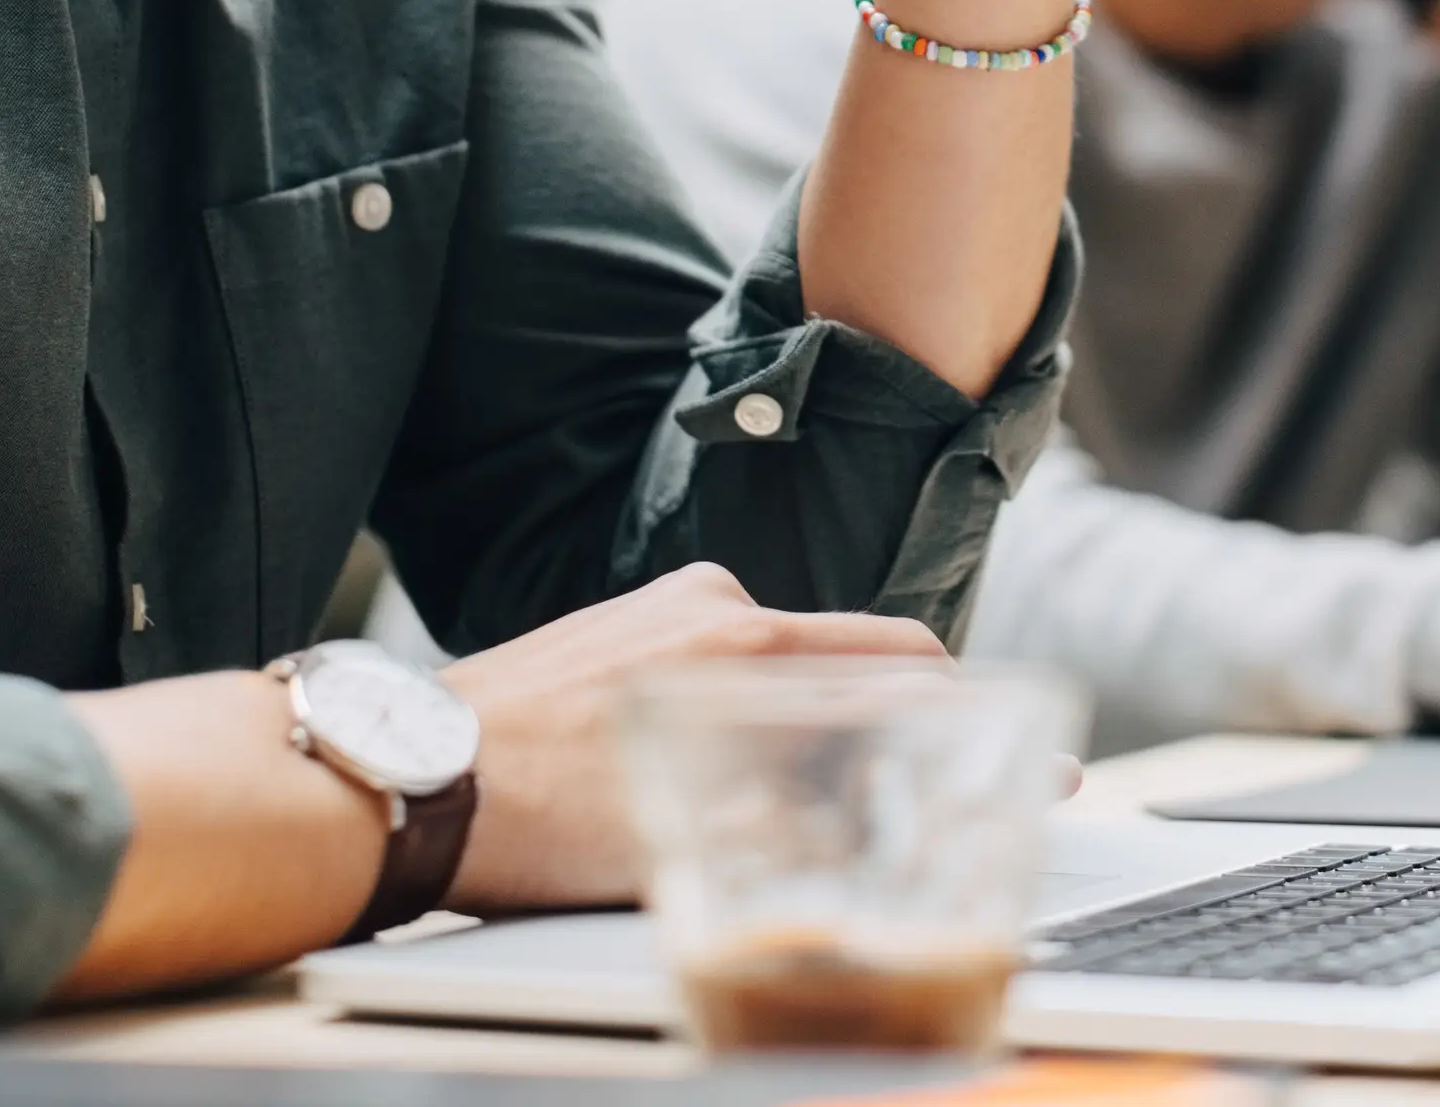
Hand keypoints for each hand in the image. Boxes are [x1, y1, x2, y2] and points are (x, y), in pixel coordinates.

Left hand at [440, 562, 946, 911]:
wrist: (410, 775)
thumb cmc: (535, 818)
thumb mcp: (685, 835)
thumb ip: (794, 816)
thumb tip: (862, 813)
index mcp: (744, 646)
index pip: (902, 663)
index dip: (972, 716)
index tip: (1029, 757)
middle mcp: (713, 604)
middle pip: (851, 653)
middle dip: (902, 713)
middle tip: (929, 778)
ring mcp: (663, 606)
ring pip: (783, 657)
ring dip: (814, 711)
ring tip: (808, 790)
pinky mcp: (623, 621)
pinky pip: (722, 653)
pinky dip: (749, 700)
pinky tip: (722, 757)